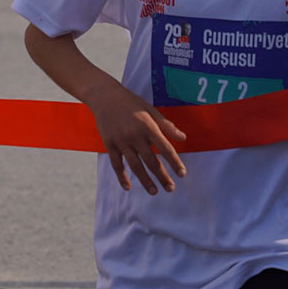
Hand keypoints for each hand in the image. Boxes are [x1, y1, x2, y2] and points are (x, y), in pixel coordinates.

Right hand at [85, 79, 187, 194]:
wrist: (105, 96)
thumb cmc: (131, 103)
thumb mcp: (151, 110)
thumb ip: (167, 125)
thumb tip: (183, 138)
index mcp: (148, 126)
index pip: (164, 148)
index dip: (174, 162)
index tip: (182, 173)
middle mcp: (135, 135)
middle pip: (151, 161)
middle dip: (162, 176)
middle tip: (171, 188)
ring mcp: (121, 141)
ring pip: (135, 165)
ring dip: (145, 180)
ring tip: (154, 191)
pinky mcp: (109, 144)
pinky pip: (116, 164)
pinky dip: (121, 176)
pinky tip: (127, 187)